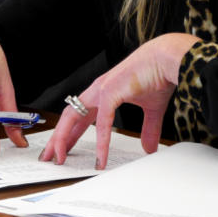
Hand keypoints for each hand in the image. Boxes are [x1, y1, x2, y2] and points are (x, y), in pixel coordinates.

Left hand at [40, 33, 198, 168]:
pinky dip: (101, 141)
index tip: (62, 149)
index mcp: (103, 93)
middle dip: (58, 137)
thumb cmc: (158, 77)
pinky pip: (102, 121)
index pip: (79, 116)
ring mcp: (101, 90)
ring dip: (64, 137)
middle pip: (69, 117)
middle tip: (49, 156)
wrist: (168, 59)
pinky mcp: (111, 91)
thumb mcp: (151, 110)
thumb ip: (148, 129)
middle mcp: (97, 91)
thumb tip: (148, 148)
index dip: (69, 133)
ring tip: (59, 157)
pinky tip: (100, 157)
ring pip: (74, 116)